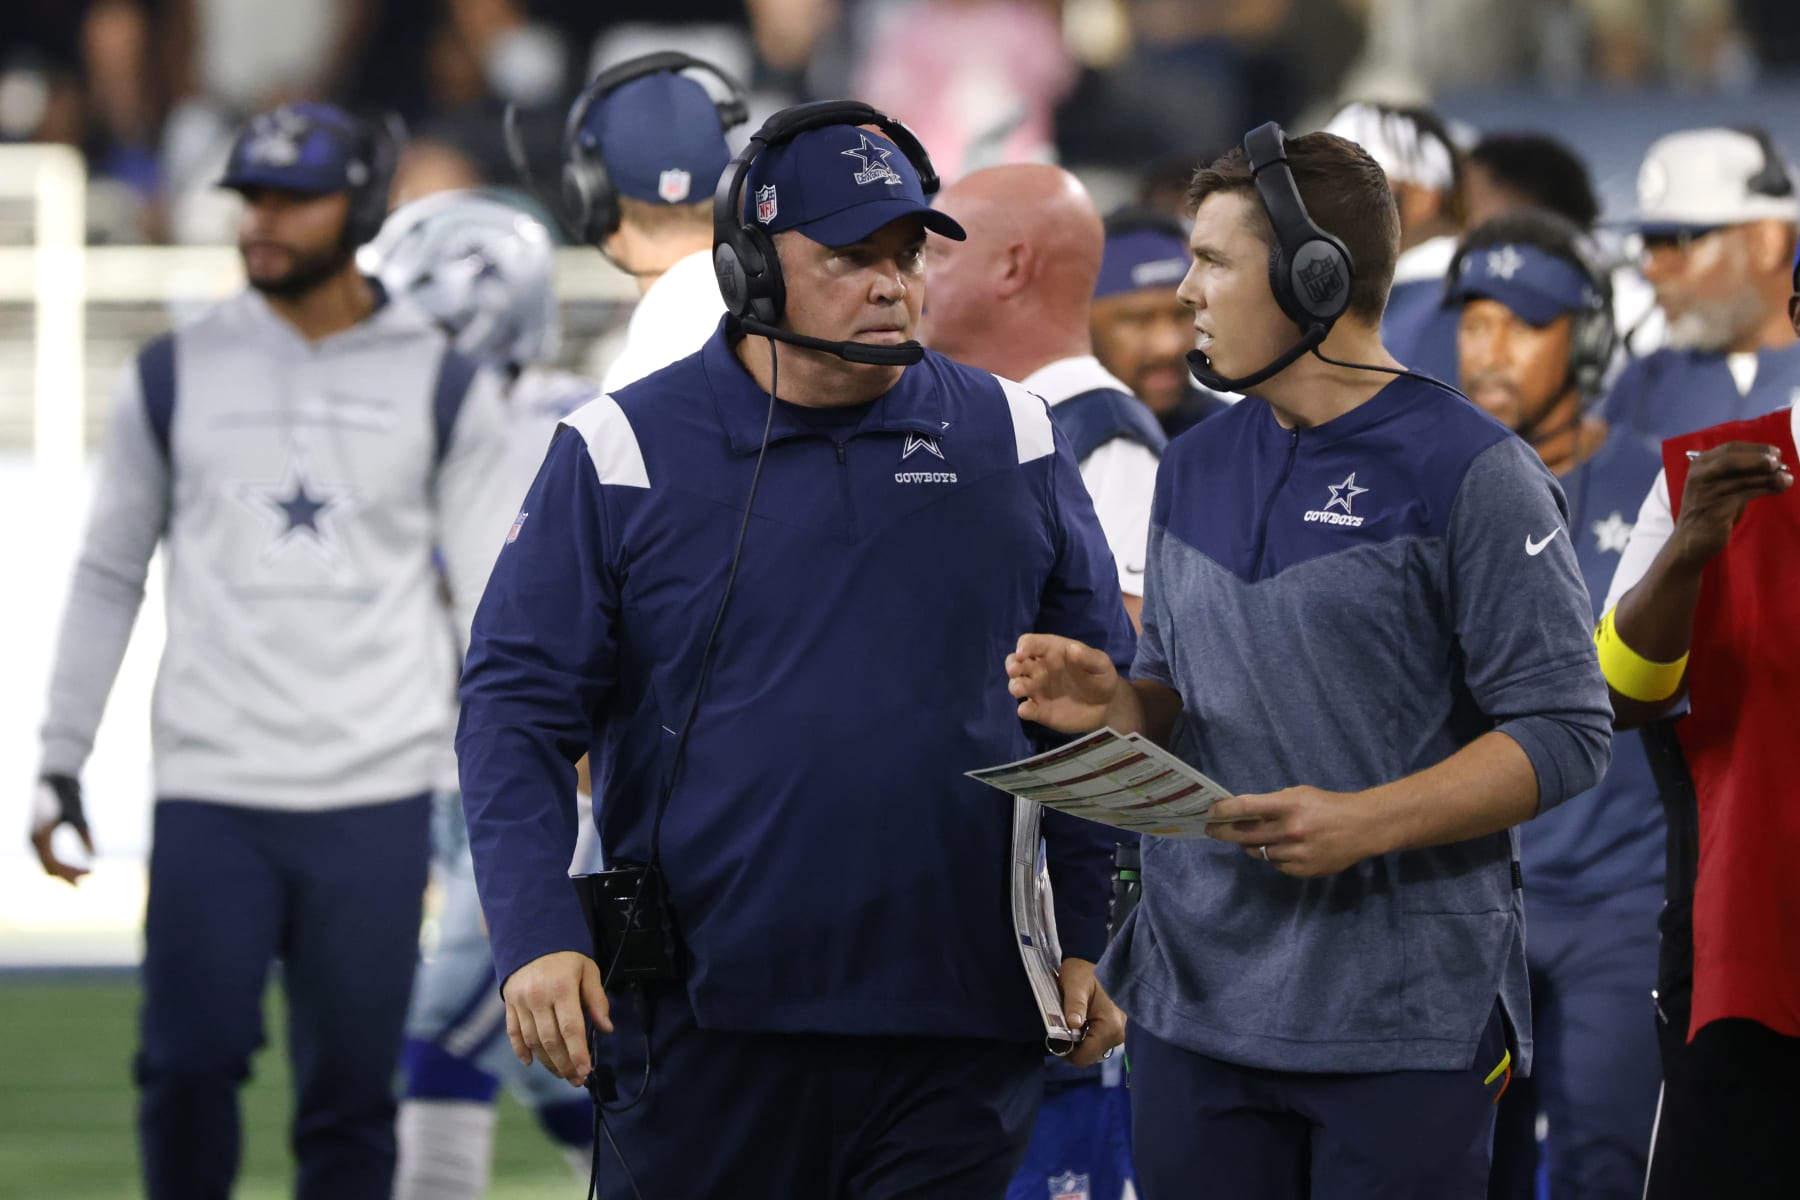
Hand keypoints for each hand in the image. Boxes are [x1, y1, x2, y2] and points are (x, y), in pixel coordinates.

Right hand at [29, 774, 93, 884]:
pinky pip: (46, 856)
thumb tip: (94, 857)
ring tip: (83, 876)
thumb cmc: (66, 796)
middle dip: (68, 875)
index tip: (92, 872)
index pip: (54, 864)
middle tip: (89, 877)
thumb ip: (85, 835)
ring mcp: (33, 839)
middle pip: (49, 868)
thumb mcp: (78, 815)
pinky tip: (71, 866)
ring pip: (46, 863)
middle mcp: (33, 840)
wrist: (53, 778)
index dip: (72, 872)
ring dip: (64, 871)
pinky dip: (58, 863)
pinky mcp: (37, 835)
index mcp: (40, 837)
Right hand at [502, 950, 612, 1085]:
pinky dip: (521, 1051)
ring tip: (562, 1074)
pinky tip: (532, 1063)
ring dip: (547, 1062)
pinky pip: (514, 1033)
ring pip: (533, 1041)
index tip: (586, 1071)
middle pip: (551, 1040)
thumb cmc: (566, 957)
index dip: (578, 1053)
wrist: (532, 938)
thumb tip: (606, 1028)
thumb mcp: (588, 970)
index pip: (571, 1029)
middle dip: (565, 1064)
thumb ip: (597, 999)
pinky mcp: (509, 1004)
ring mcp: (520, 1001)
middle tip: (576, 1079)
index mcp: (561, 987)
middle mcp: (538, 997)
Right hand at [1007, 634, 1119, 732]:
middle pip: (1015, 662)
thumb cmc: (1101, 678)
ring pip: (1017, 684)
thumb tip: (1073, 648)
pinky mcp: (1040, 710)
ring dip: (1014, 686)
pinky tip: (1026, 710)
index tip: (1023, 653)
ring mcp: (1038, 690)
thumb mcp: (1101, 664)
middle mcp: (1040, 669)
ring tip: (1020, 690)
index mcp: (1051, 651)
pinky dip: (1024, 709)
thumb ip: (1088, 657)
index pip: (1030, 643)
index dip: (1024, 646)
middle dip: (1011, 665)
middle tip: (1014, 671)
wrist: (1107, 706)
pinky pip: (1027, 709)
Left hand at [1060, 956, 1125, 1066]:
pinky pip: (1094, 1043)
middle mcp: (1118, 1034)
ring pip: (1091, 1051)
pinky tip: (1076, 1023)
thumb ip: (1074, 1005)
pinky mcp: (1113, 1030)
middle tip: (1059, 1027)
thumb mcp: (1074, 985)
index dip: (1066, 1051)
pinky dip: (1082, 1037)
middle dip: (1071, 1047)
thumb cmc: (1081, 972)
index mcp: (1110, 1027)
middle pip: (1088, 1056)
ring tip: (1067, 1022)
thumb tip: (1073, 1024)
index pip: (1085, 1057)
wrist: (1091, 961)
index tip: (1053, 1037)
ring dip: (1076, 1042)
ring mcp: (1117, 1033)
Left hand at [1205, 786, 1382, 877]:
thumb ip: (1273, 803)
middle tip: (1212, 830)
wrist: (1362, 828)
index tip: (1210, 812)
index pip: (1246, 807)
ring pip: (1259, 852)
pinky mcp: (1303, 870)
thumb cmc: (1328, 805)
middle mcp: (1290, 830)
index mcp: (1289, 805)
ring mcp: (1297, 853)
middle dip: (1224, 832)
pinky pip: (1276, 865)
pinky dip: (1274, 857)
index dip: (1224, 810)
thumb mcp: (1300, 794)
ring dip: (1252, 845)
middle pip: (1245, 835)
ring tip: (1252, 838)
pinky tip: (1281, 849)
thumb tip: (1243, 812)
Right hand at [1669, 442, 1792, 569]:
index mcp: (1699, 466)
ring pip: (1742, 478)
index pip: (1729, 448)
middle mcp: (1700, 476)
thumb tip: (1773, 465)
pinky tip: (1778, 489)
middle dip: (1759, 458)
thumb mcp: (1719, 486)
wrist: (1690, 540)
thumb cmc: (1708, 511)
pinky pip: (1746, 494)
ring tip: (1787, 479)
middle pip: (1732, 458)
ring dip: (1769, 477)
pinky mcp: (1715, 509)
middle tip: (1779, 462)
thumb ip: (1737, 474)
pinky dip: (1765, 489)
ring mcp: (1706, 492)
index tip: (1775, 452)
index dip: (1755, 448)